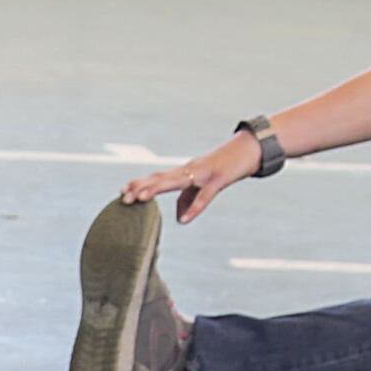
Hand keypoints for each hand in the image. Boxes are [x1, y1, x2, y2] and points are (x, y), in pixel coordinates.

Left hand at [122, 137, 259, 224]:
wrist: (249, 150)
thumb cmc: (224, 167)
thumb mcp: (205, 188)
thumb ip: (191, 201)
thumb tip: (180, 219)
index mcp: (184, 174)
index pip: (157, 178)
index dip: (140, 184)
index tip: (122, 192)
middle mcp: (189, 171)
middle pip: (160, 178)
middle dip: (141, 188)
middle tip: (123, 197)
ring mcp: (203, 173)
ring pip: (176, 182)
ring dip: (156, 189)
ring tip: (140, 198)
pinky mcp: (218, 179)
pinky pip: (205, 195)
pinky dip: (194, 207)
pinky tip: (184, 220)